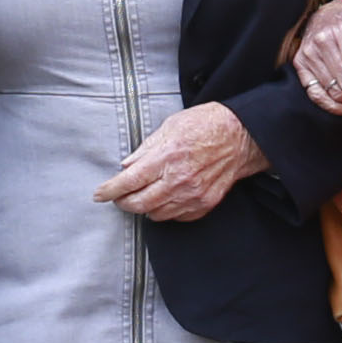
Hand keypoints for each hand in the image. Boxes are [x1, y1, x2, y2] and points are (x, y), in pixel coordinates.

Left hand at [95, 101, 265, 222]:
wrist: (242, 136)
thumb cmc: (207, 125)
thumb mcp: (170, 126)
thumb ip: (146, 149)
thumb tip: (127, 166)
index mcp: (167, 157)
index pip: (129, 181)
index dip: (110, 191)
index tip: (99, 195)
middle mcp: (179, 179)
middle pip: (139, 204)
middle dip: (123, 202)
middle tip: (118, 197)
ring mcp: (192, 195)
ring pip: (156, 214)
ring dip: (144, 208)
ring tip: (142, 196)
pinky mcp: (204, 204)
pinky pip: (176, 217)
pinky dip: (165, 211)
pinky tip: (164, 199)